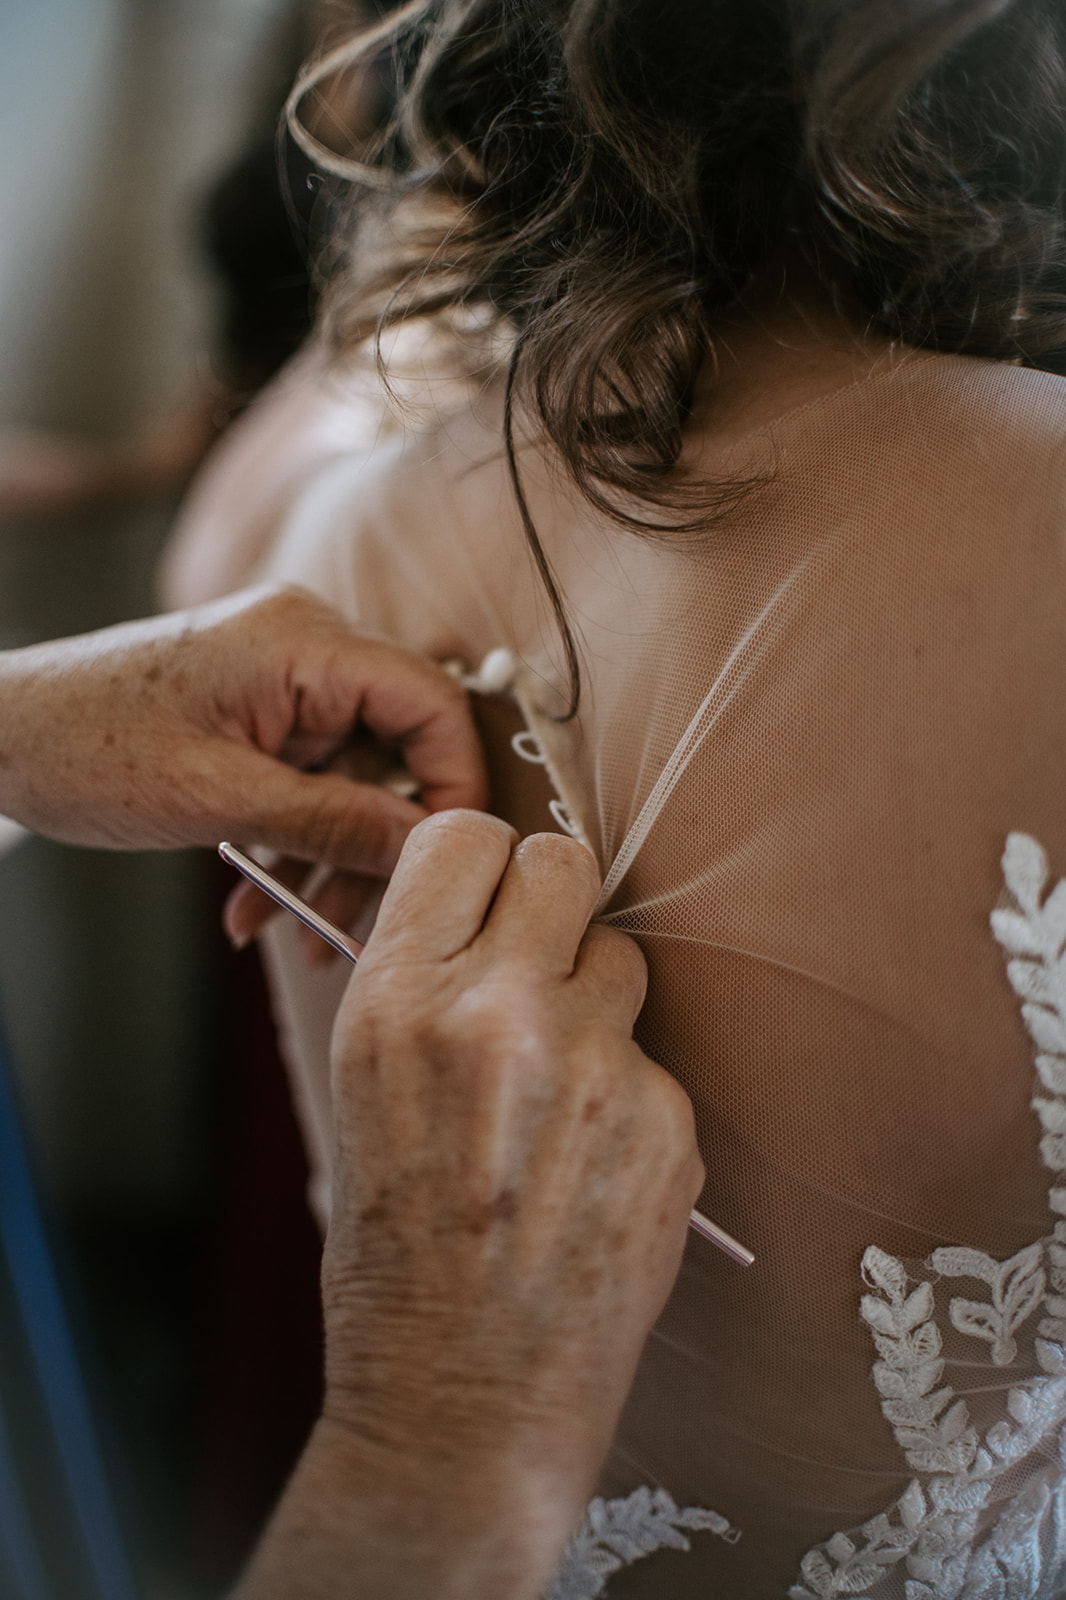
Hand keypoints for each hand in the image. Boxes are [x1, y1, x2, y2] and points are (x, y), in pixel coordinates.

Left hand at [0, 590, 485, 918]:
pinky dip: (293, 842)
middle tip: (347, 924)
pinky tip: (255, 903)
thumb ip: (336, 822)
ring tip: (285, 931)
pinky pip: (311, 781)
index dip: (452, 788)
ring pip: (353, 779)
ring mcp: (285, 678)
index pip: (433, 705)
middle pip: (396, 751)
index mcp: (307, 640)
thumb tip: (430, 848)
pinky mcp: (263, 710)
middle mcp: (309, 646)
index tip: (443, 866)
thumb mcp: (221, 801)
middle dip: (375, 846)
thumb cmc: (86, 750)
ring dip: (326, 860)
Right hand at [237, 811, 703, 1599]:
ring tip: (557, 1091)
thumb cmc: (392, 1257)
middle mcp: (500, 1014)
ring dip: (593, 1001)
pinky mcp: (668, 1121)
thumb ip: (416, 987)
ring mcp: (596, 1066)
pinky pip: (654, 1058)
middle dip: (549, 902)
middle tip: (534, 962)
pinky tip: (590, 1168)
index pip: (464, 836)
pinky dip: (628, 1095)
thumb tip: (470, 911)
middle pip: (563, 862)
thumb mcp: (358, 1097)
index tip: (482, 894)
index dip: (475, 864)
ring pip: (621, 958)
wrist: (461, 1403)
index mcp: (399, 1001)